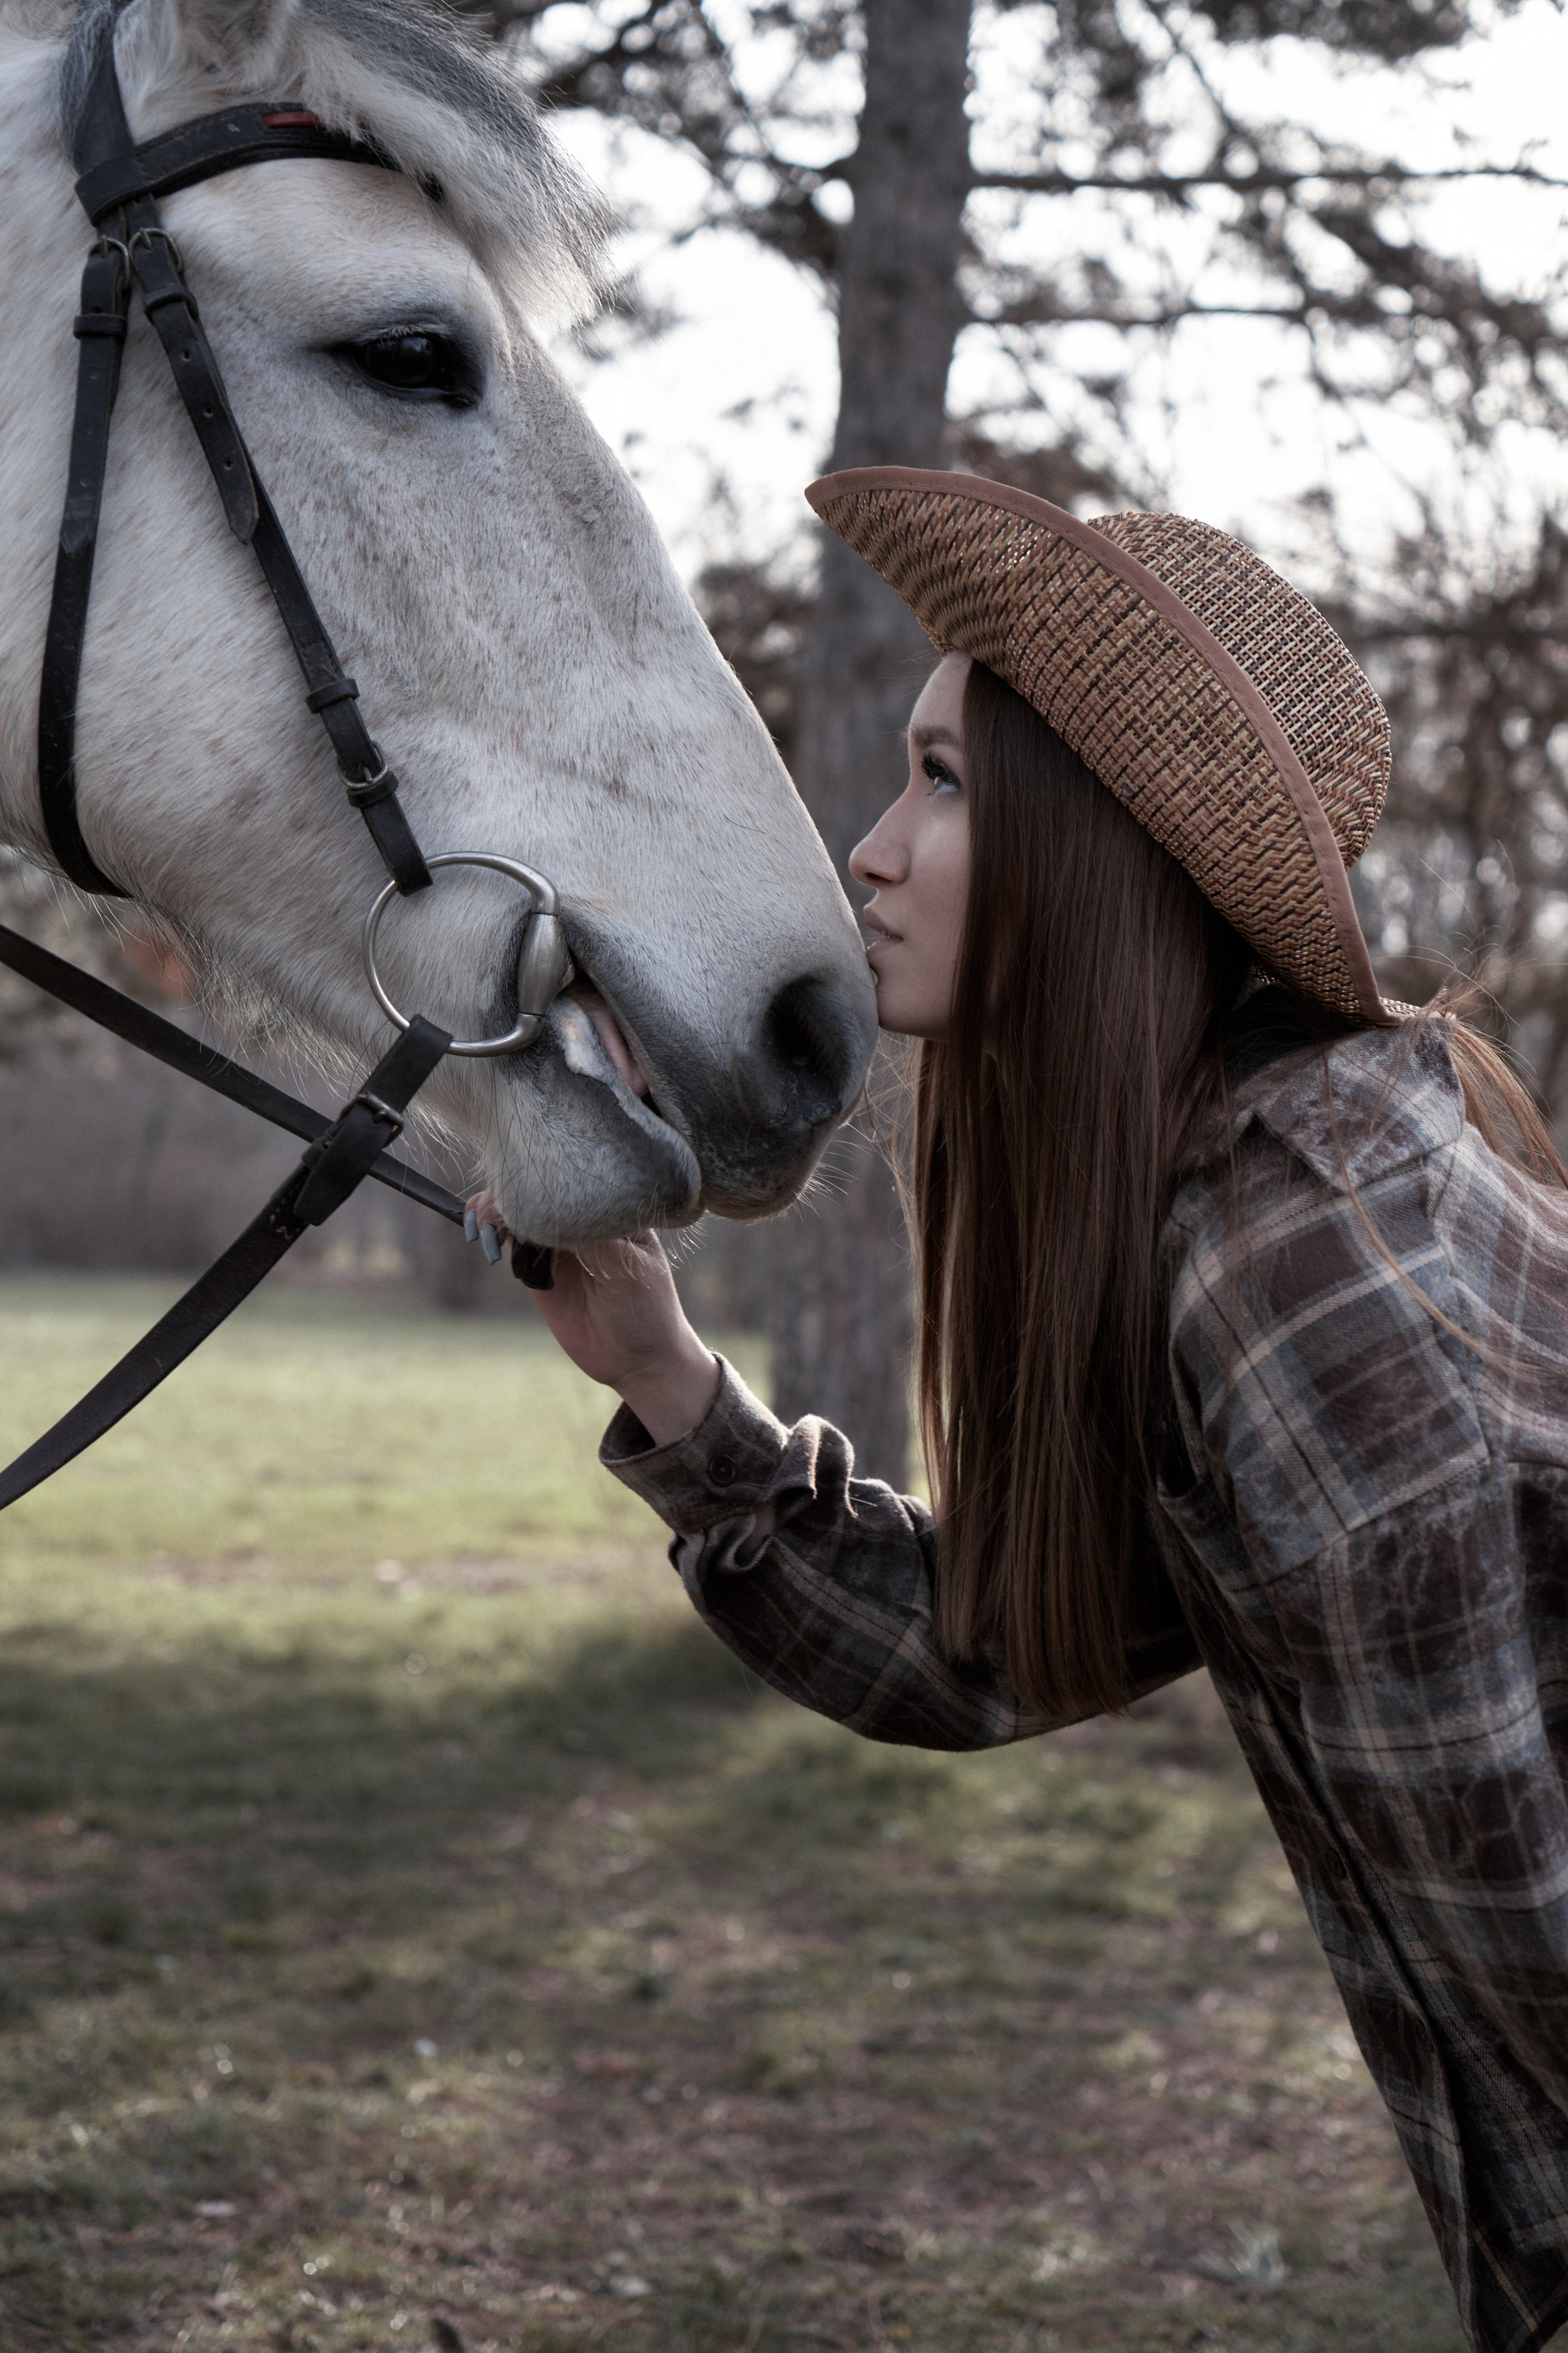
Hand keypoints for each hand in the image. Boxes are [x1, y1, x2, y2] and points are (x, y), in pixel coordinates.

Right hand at [465, 1193, 719, 1446]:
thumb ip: (594, 1240)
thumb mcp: (627, 1270)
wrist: (638, 1359)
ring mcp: (558, 1242)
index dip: (540, 1180)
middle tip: (492, 1217)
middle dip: (509, 1193)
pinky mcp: (538, 1269)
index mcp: (611, 1209)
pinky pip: (511, 1242)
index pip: (570, 1181)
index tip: (520, 1193)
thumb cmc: (647, 1310)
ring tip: (485, 1231)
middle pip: (537, 1189)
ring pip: (518, 1211)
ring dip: (493, 1211)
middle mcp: (582, 1218)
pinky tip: (487, 1241)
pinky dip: (492, 1233)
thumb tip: (553, 1211)